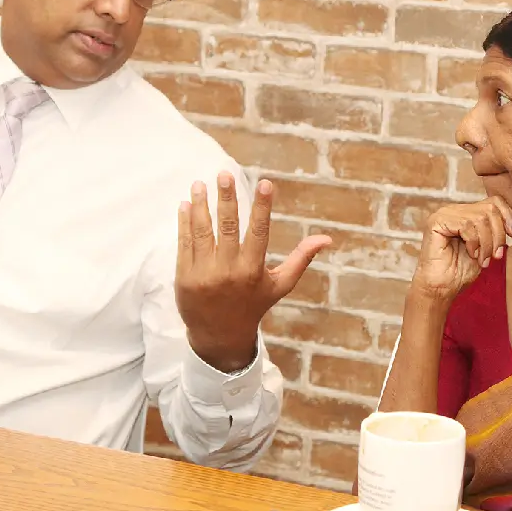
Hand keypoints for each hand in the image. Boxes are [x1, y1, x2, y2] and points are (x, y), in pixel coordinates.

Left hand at [176, 172, 330, 372]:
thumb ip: (301, 259)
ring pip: (202, 232)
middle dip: (226, 199)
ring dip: (200, 206)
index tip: (265, 182)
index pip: (259, 232)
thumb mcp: (280, 285)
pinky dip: (184, 223)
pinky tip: (186, 204)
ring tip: (199, 183)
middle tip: (224, 173)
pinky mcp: (184, 277)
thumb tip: (327, 239)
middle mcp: (228, 271)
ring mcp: (204, 274)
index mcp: (253, 270)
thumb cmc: (253, 306)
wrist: (219, 336)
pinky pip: (184, 244)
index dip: (263, 207)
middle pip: (227, 228)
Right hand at [412, 197, 511, 299]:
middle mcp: (454, 209)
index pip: (494, 201)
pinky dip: (474, 243)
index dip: (508, 216)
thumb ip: (498, 231)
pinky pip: (466, 225)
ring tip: (483, 259)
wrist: (443, 287)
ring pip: (480, 218)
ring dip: (487, 243)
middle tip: (497, 255)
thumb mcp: (488, 247)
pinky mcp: (436, 222)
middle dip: (499, 234)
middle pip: (490, 209)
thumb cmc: (462, 271)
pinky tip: (471, 254)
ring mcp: (444, 213)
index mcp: (466, 212)